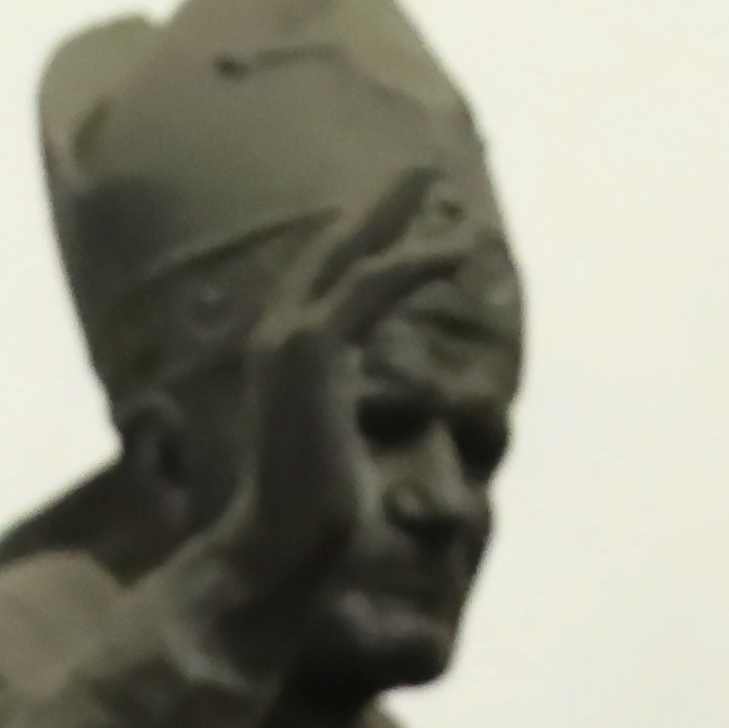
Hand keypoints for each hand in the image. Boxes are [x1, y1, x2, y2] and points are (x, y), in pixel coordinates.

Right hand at [187, 170, 486, 660]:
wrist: (273, 555)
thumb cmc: (304, 531)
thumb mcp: (331, 463)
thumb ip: (340, 431)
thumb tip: (369, 451)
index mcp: (278, 363)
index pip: (322, 286)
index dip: (360, 247)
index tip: (399, 222)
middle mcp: (275, 339)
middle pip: (333, 254)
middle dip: (381, 209)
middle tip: (421, 172)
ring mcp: (290, 341)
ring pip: (355, 259)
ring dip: (402, 219)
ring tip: (441, 185)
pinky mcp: (314, 352)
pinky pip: (373, 288)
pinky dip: (414, 263)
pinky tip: (455, 250)